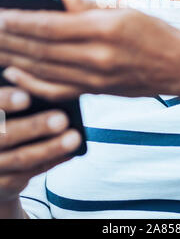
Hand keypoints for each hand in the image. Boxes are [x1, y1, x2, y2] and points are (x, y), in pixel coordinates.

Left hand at [0, 0, 179, 99]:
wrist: (177, 66)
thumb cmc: (155, 33)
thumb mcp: (123, 10)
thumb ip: (85, 3)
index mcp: (105, 29)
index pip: (51, 26)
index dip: (22, 21)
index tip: (2, 15)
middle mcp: (97, 57)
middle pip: (41, 49)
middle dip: (11, 39)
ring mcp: (95, 78)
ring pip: (43, 70)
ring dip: (15, 58)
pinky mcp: (95, 92)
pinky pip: (56, 90)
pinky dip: (31, 84)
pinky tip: (14, 74)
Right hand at [0, 86, 80, 202]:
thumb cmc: (5, 125)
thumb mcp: (5, 114)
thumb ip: (17, 101)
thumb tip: (44, 92)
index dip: (6, 101)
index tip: (27, 97)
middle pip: (5, 136)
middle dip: (35, 127)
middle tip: (62, 119)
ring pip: (21, 158)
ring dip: (51, 148)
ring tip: (74, 137)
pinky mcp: (3, 184)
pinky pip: (30, 173)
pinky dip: (52, 161)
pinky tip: (70, 152)